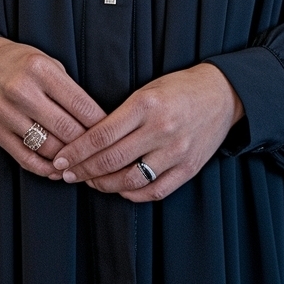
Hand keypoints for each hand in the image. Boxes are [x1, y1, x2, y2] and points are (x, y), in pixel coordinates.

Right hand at [0, 36, 106, 178]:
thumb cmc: (25, 64)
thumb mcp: (50, 64)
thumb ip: (70, 90)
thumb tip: (97, 123)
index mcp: (40, 70)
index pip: (80, 104)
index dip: (100, 122)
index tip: (113, 132)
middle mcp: (21, 91)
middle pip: (66, 128)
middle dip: (88, 143)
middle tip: (102, 152)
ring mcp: (6, 113)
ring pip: (48, 147)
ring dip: (69, 159)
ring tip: (83, 163)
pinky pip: (26, 158)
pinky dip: (46, 169)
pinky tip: (58, 168)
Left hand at [51, 63, 243, 201]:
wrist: (221, 94)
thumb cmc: (178, 89)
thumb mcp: (146, 90)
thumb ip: (121, 115)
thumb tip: (88, 140)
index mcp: (146, 105)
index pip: (102, 134)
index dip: (77, 151)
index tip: (61, 158)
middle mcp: (161, 130)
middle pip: (112, 160)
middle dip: (83, 170)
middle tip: (67, 173)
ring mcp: (176, 152)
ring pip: (130, 180)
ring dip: (104, 185)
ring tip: (90, 181)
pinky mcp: (188, 169)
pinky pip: (154, 191)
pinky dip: (132, 194)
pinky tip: (119, 189)